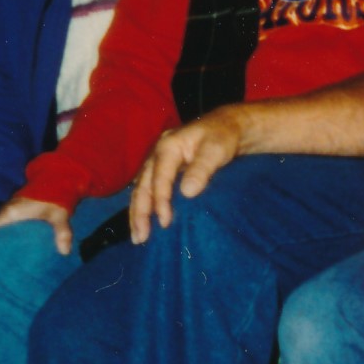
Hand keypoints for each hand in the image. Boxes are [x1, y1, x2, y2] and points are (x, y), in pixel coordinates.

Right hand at [0, 196, 75, 254]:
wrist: (56, 179)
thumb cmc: (56, 198)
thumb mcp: (60, 216)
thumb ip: (63, 233)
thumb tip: (64, 252)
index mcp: (11, 213)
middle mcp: (6, 211)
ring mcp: (9, 208)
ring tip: (2, 258)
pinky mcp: (15, 208)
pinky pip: (5, 224)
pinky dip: (6, 234)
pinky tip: (13, 247)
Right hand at [129, 109, 244, 242]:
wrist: (227, 126)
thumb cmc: (223, 136)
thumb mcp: (216, 149)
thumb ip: (202, 168)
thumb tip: (187, 193)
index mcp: (168, 146)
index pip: (159, 177)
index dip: (160, 201)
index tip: (165, 222)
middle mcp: (157, 153)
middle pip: (142, 185)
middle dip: (139, 212)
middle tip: (141, 237)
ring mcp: (157, 161)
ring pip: (141, 189)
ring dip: (137, 213)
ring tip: (138, 237)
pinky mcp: (161, 169)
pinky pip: (147, 189)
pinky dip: (144, 207)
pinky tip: (144, 223)